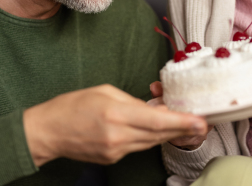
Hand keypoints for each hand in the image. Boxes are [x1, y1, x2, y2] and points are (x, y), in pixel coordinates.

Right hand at [23, 84, 207, 165]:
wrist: (48, 132)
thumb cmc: (72, 106)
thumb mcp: (104, 92)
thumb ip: (131, 100)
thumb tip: (152, 107)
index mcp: (115, 114)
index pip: (156, 120)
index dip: (181, 121)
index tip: (200, 120)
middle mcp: (118, 136)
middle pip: (159, 134)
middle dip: (183, 128)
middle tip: (203, 123)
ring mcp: (116, 151)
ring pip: (151, 142)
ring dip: (169, 133)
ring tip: (185, 124)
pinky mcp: (112, 158)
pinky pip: (138, 147)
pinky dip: (149, 137)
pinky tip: (155, 129)